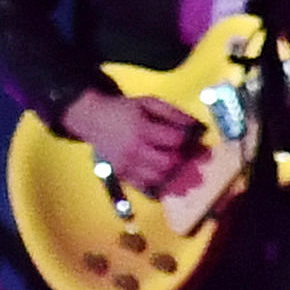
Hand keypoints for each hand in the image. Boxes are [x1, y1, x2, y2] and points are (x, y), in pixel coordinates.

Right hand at [65, 89, 210, 195]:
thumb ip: (173, 112)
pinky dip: (158, 184)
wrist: (93, 119)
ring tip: (175, 164)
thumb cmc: (124, 110)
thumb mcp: (148, 102)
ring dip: (172, 173)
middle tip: (188, 155)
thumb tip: (196, 126)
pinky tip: (164, 176)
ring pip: (158, 177)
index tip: (196, 139)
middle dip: (182, 159)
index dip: (190, 140)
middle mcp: (133, 149)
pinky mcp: (122, 174)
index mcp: (141, 129)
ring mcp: (126, 165)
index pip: (175, 140)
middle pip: (169, 163)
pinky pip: (145, 186)